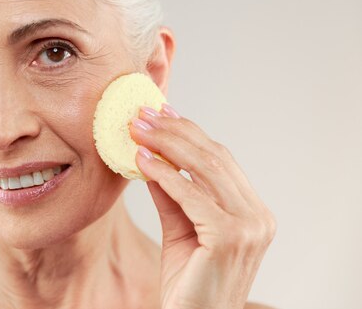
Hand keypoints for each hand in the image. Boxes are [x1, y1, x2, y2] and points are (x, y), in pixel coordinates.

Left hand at [129, 103, 276, 308]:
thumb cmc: (188, 283)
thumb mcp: (180, 229)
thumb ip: (171, 194)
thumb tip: (152, 157)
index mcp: (253, 212)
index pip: (220, 160)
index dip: (190, 133)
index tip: (163, 113)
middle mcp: (259, 217)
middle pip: (214, 158)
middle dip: (175, 132)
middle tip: (142, 115)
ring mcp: (250, 227)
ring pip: (205, 169)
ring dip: (167, 144)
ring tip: (137, 130)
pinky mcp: (230, 237)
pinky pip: (191, 195)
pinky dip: (165, 174)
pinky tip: (142, 160)